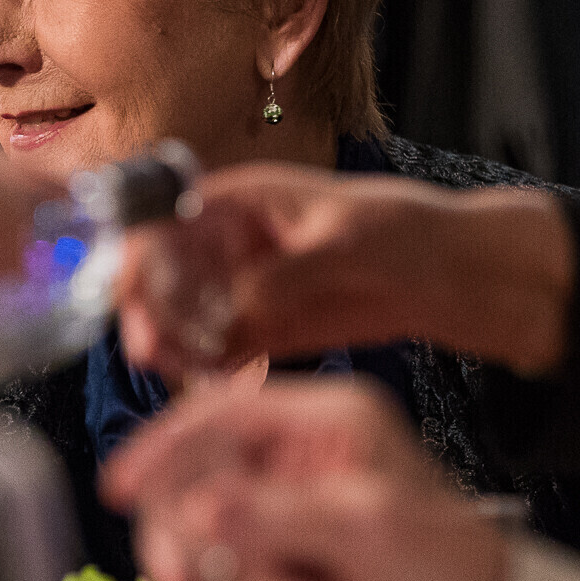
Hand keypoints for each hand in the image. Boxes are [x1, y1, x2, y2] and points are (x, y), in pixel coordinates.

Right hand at [101, 381, 510, 580]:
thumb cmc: (444, 569)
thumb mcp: (364, 529)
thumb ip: (278, 515)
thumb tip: (201, 507)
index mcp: (327, 419)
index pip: (223, 412)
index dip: (164, 445)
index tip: (123, 485)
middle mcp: (297, 453)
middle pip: (196, 470)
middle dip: (183, 528)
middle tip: (180, 580)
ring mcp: (282, 502)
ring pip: (200, 525)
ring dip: (215, 569)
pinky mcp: (275, 550)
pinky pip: (221, 566)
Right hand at [114, 167, 574, 378]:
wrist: (449, 273)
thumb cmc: (404, 232)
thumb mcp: (347, 242)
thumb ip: (287, 275)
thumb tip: (236, 308)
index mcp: (241, 200)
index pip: (166, 218)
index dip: (139, 250)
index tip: (130, 290)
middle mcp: (229, 243)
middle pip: (162, 273)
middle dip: (149, 307)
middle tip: (150, 346)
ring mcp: (241, 289)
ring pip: (181, 317)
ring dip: (170, 343)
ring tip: (177, 368)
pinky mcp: (260, 330)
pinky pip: (213, 351)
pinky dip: (203, 367)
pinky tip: (209, 380)